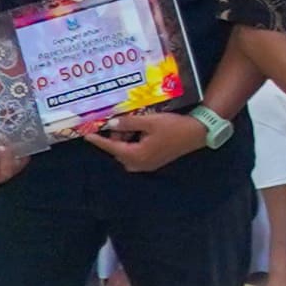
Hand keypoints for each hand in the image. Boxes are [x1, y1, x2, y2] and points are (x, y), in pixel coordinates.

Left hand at [85, 111, 209, 174]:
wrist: (198, 133)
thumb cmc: (174, 127)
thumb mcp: (149, 121)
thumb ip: (128, 123)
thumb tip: (110, 123)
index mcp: (137, 155)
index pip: (111, 147)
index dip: (98, 140)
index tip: (86, 135)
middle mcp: (139, 164)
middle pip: (118, 151)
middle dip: (115, 138)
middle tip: (117, 122)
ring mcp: (147, 164)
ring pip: (127, 153)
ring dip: (125, 140)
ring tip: (131, 124)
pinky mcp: (154, 161)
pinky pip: (136, 154)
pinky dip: (133, 143)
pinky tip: (140, 131)